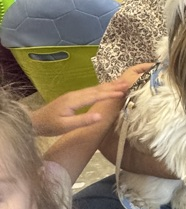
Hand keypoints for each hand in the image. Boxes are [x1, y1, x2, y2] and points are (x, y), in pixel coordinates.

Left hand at [30, 64, 152, 135]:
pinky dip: (101, 88)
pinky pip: (91, 91)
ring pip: (94, 88)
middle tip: (128, 82)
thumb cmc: (50, 126)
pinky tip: (106, 88)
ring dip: (108, 85)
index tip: (124, 91)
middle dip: (112, 86)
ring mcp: (74, 95)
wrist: (34, 121)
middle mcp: (75, 95)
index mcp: (74, 101)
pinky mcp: (73, 98)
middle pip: (97, 89)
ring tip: (121, 82)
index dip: (110, 93)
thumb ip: (83, 121)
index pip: (96, 95)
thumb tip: (100, 116)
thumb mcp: (65, 127)